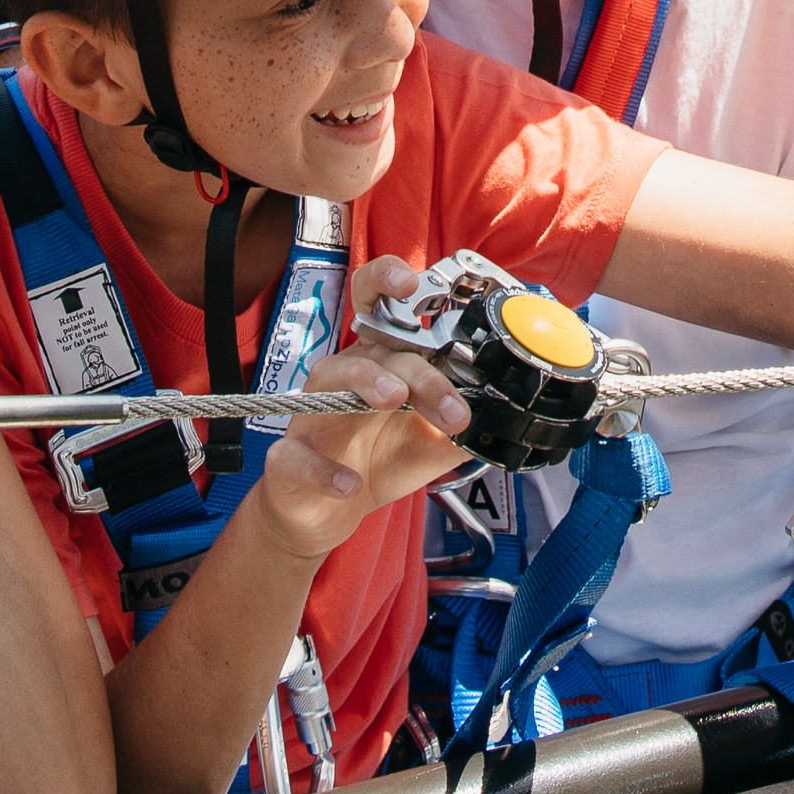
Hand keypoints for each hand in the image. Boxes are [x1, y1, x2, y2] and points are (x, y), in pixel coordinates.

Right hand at [249, 256, 473, 562]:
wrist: (328, 513)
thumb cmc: (378, 461)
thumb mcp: (431, 444)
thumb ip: (462, 426)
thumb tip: (505, 412)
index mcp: (380, 362)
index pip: (378, 304)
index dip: (387, 280)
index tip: (412, 285)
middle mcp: (345, 375)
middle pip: (379, 352)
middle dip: (419, 374)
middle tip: (453, 410)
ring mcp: (313, 412)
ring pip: (332, 377)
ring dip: (366, 383)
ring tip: (393, 399)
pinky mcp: (289, 457)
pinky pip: (299, 455)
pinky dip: (324, 470)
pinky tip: (348, 483)